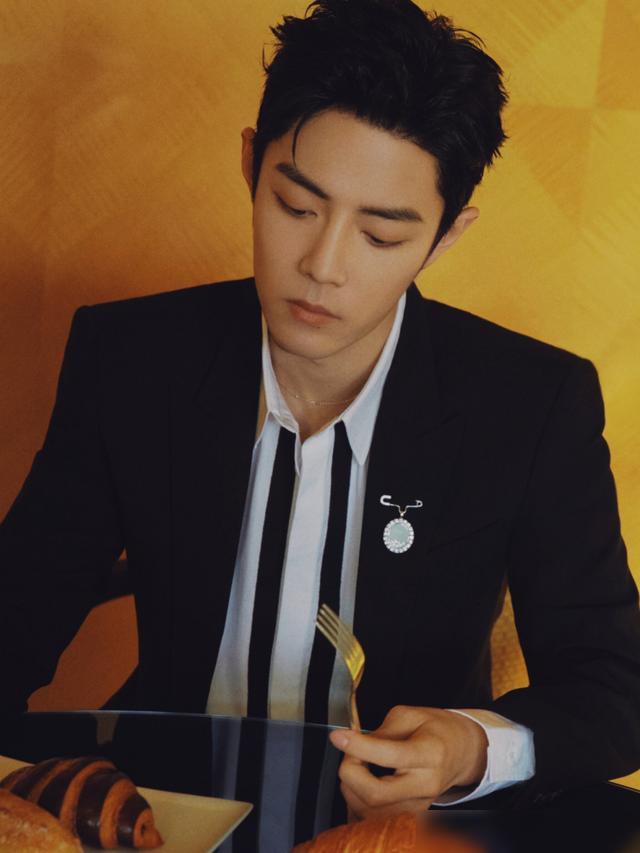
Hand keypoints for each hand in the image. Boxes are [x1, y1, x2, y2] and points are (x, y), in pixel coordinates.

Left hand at [329, 706, 487, 819]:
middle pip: (376, 795)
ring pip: (371, 812)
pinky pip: (375, 821)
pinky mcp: (411, 817)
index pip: (389, 755)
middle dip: (350, 773)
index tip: (338, 736)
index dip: (357, 747)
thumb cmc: (436, 730)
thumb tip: (353, 744)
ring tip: (357, 766)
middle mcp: (425, 785)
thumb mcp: (410, 716)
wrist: (462, 752)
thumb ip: (381, 732)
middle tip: (349, 753)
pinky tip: (359, 784)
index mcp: (429, 754)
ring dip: (351, 789)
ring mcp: (419, 806)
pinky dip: (358, 805)